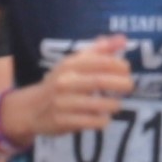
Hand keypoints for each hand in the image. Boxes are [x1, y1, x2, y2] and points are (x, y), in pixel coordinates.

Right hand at [0, 33, 133, 142]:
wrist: (31, 108)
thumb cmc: (60, 83)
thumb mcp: (74, 63)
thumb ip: (99, 51)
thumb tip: (123, 39)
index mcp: (68, 65)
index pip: (98, 62)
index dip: (117, 65)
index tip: (126, 69)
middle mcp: (64, 82)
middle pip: (98, 82)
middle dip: (119, 83)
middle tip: (130, 85)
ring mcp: (62, 103)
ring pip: (96, 105)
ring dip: (112, 104)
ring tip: (116, 104)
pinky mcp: (62, 121)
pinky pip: (90, 122)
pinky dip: (101, 120)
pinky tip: (103, 117)